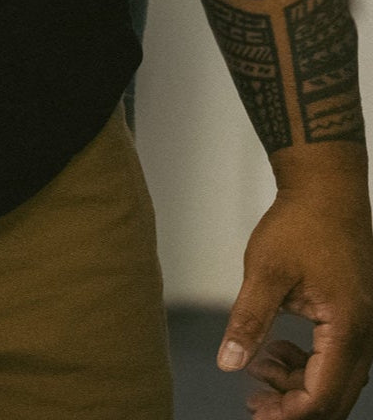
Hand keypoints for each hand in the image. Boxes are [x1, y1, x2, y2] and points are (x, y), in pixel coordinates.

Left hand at [218, 185, 372, 417]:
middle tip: (254, 404)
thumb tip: (228, 364)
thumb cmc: (298, 225)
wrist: (326, 190)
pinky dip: (308, 362)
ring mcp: (365, 325)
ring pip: (338, 377)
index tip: (257, 413)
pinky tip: (277, 350)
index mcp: (346, 329)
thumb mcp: (265, 272)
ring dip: (300, 383)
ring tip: (258, 370)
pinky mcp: (356, 314)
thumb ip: (249, 321)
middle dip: (295, 405)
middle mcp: (365, 334)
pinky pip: (338, 356)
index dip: (291, 413)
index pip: (324, 394)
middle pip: (336, 394)